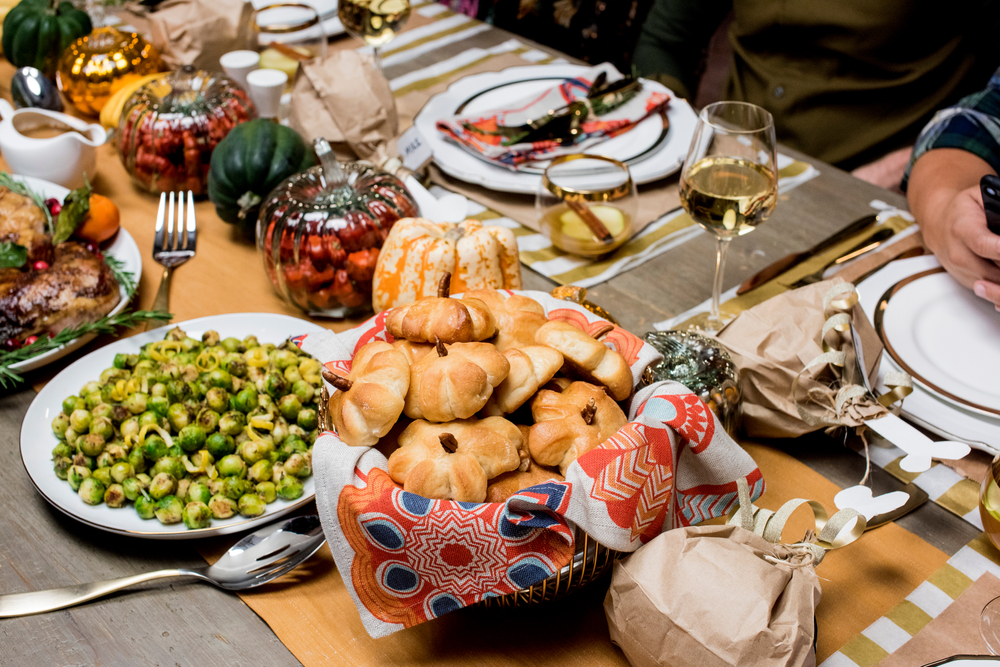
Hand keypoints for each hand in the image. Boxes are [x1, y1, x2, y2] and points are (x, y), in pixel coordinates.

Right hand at [920, 185, 999, 306]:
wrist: (938, 225)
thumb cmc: (963, 210)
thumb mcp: (980, 196)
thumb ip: (997, 201)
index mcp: (962, 228)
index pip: (983, 244)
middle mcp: (958, 253)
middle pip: (992, 270)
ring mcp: (961, 270)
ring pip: (993, 284)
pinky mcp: (967, 281)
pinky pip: (990, 291)